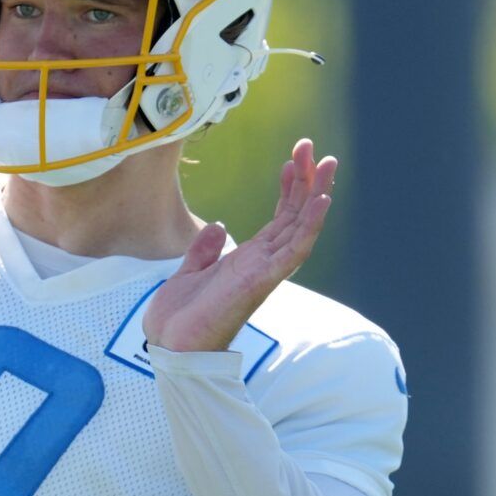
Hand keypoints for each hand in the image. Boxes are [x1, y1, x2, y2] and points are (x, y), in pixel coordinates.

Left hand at [142, 138, 337, 353]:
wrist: (170, 348)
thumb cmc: (181, 319)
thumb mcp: (189, 273)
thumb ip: (205, 251)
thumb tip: (218, 227)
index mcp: (248, 260)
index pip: (279, 218)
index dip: (288, 188)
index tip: (293, 159)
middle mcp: (263, 263)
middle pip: (294, 216)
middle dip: (306, 181)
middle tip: (312, 148)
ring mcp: (265, 271)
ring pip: (300, 227)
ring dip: (315, 194)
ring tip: (326, 163)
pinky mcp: (261, 281)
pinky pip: (293, 250)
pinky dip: (309, 225)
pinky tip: (321, 201)